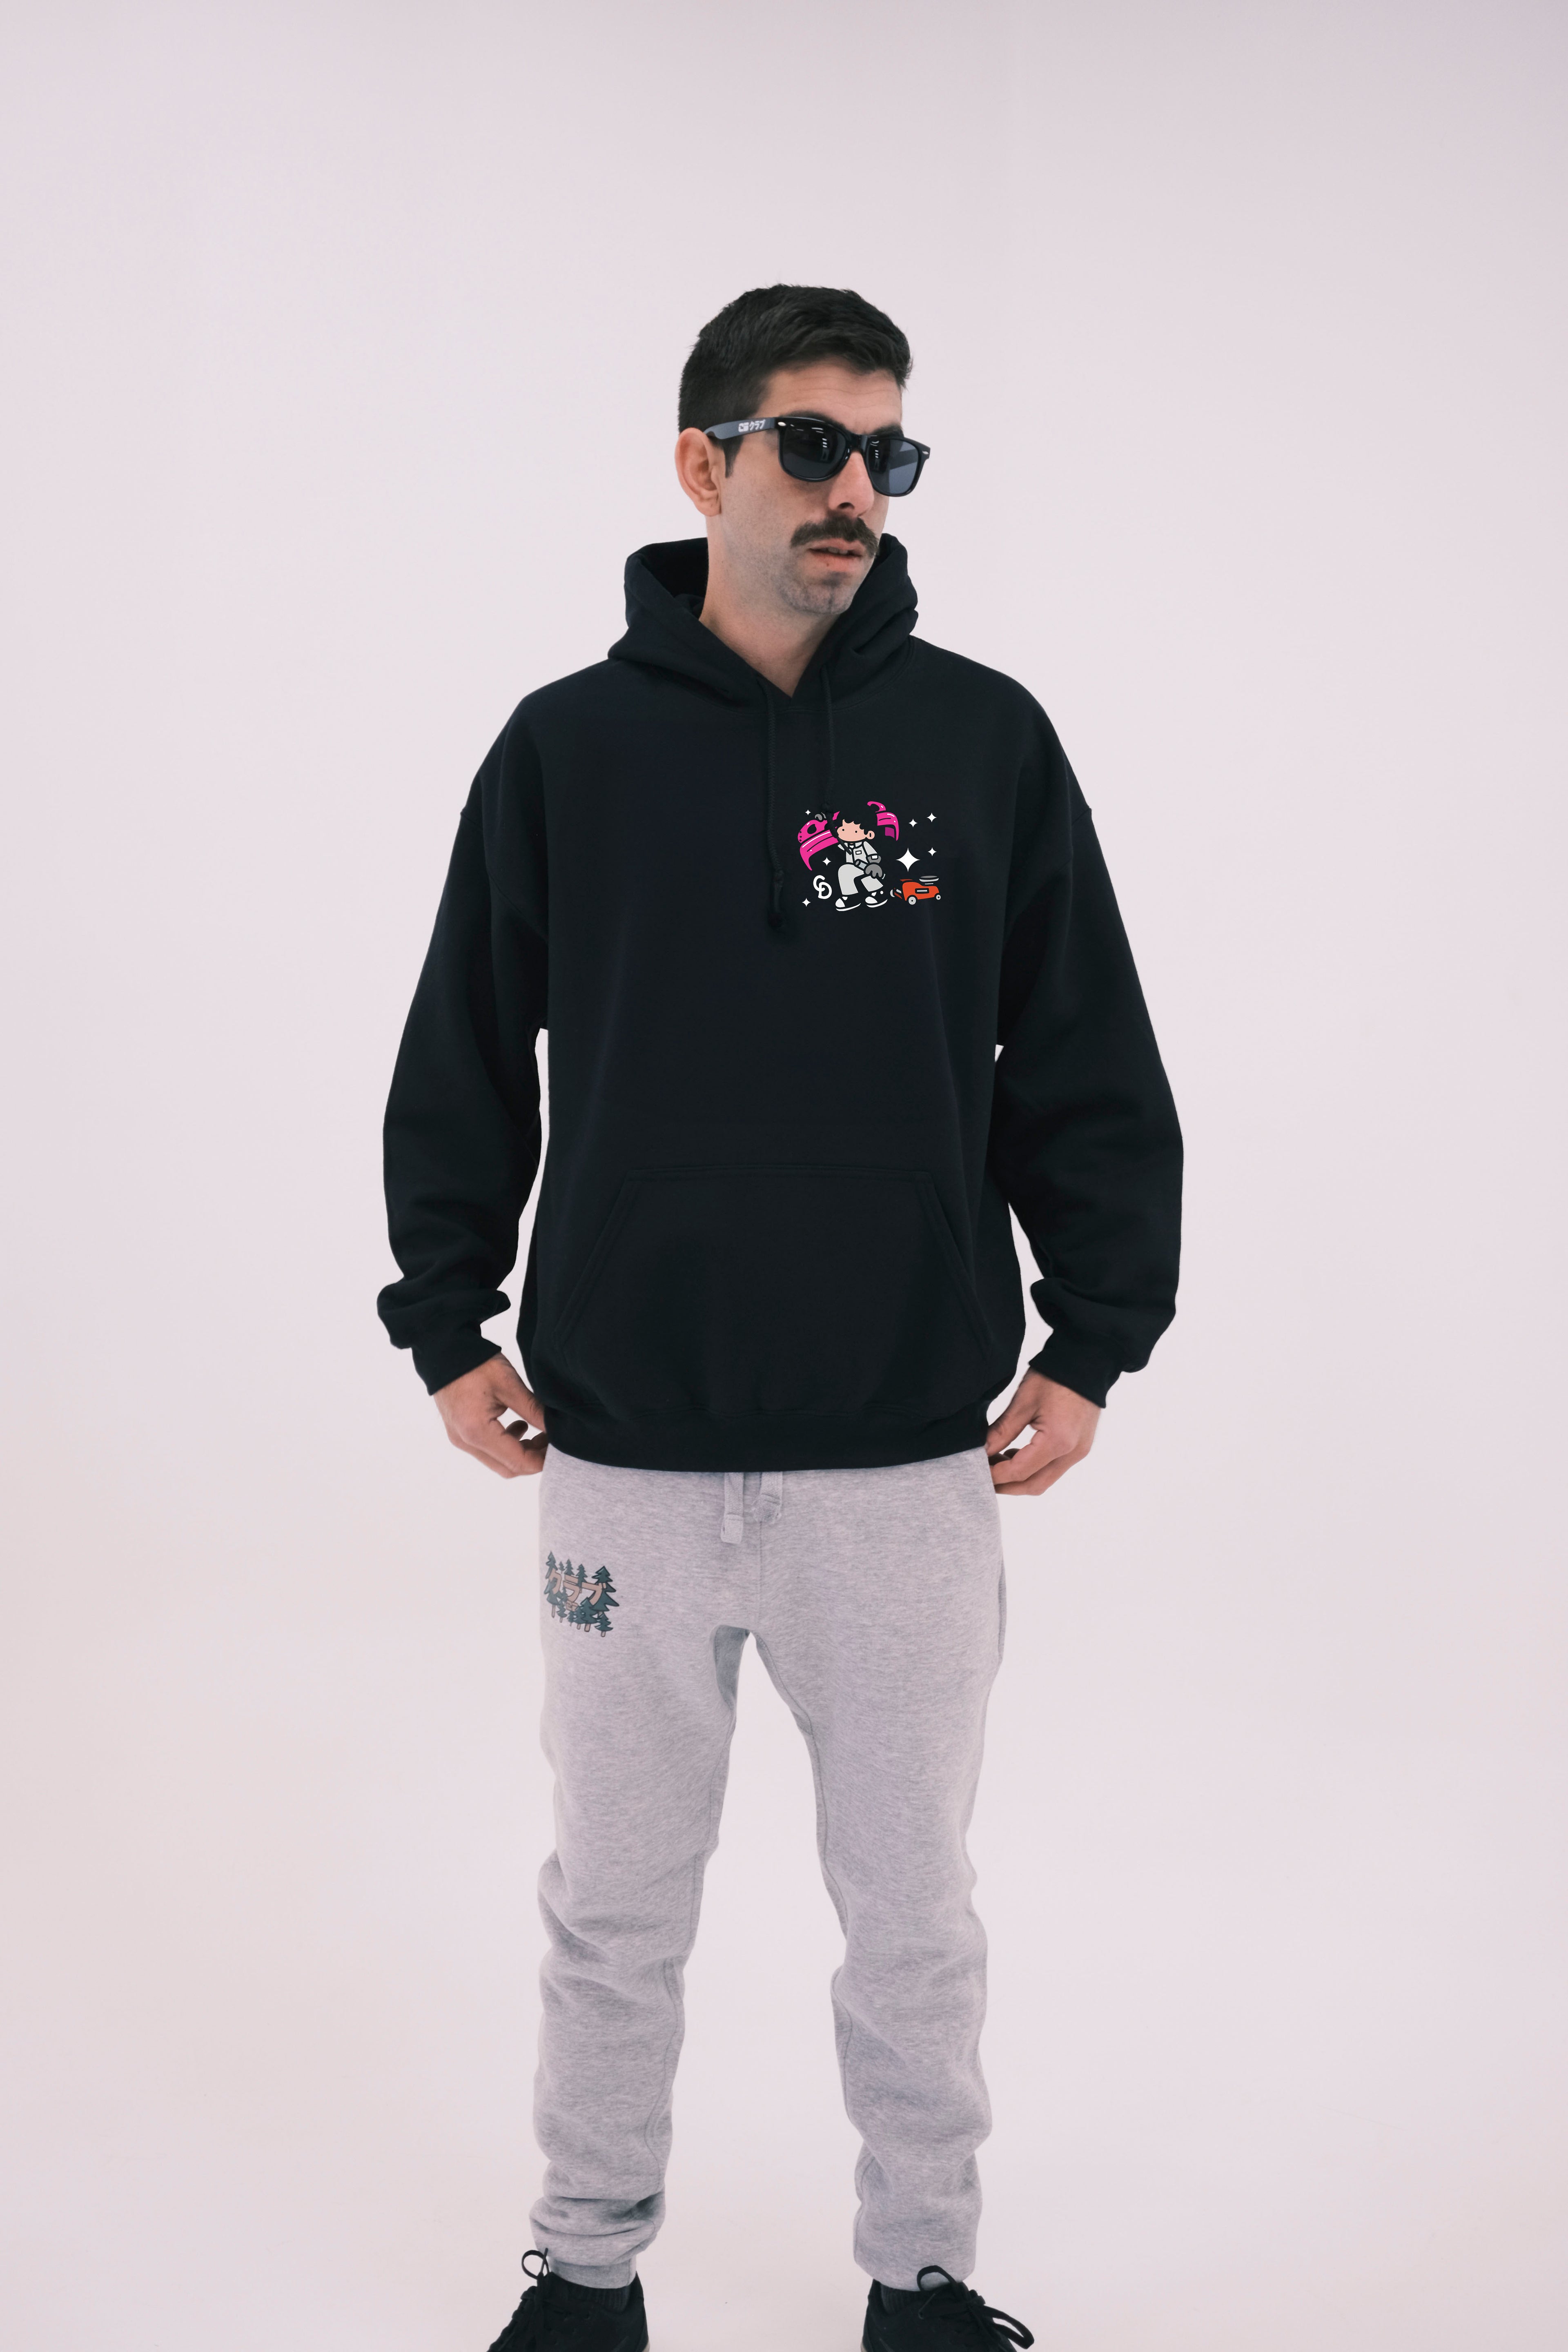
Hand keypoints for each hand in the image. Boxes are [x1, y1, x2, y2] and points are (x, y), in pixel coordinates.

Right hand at [435, 1353, 548, 1478]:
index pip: (517, 1462)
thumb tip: (557, 1428)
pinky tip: (518, 1426)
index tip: (560, 1448)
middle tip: (551, 1440)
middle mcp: (465, 1441)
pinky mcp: (459, 1433)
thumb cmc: (475, 1364)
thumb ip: (533, 1410)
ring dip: (520, 1452)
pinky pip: (486, 1450)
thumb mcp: (509, 1385)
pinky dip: (506, 1445)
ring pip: (497, 1462)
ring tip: (538, 1432)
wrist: (443, 1352)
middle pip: (507, 1468)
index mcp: (477, 1431)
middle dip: (533, 1459)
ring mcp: (460, 1439)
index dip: (542, 1460)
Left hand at [985, 1370, 1099, 1496]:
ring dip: (1020, 1478)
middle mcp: (1072, 1453)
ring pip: (1045, 1480)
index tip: (976, 1471)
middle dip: (1007, 1486)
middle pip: (1034, 1485)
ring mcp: (1080, 1451)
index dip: (995, 1475)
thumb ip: (1002, 1431)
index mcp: (1058, 1441)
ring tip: (996, 1463)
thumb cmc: (1055, 1376)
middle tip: (983, 1477)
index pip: (1020, 1471)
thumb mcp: (1023, 1402)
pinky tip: (1015, 1453)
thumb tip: (982, 1451)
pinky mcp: (1081, 1446)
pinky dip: (1034, 1468)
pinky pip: (1055, 1468)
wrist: (1087, 1361)